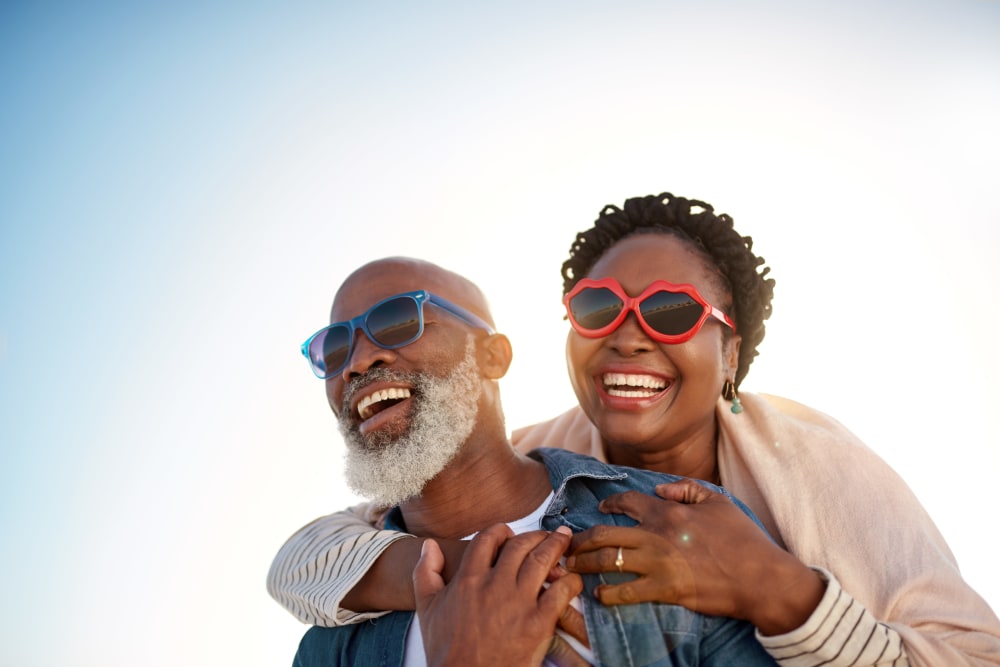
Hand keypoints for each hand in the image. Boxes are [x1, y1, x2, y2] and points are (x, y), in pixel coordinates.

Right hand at [413, 524, 583, 665]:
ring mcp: (519, 603)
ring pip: (543, 561)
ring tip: (564, 540)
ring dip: (556, 546)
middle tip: (546, 534)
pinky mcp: (539, 623)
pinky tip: (572, 580)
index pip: (488, 539)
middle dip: (536, 535)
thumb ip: (425, 573)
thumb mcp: (427, 609)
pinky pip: (561, 592)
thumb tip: (429, 546)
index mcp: (469, 579)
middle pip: (520, 545)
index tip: (509, 533)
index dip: (501, 531)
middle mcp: (495, 585)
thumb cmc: (446, 650)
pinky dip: (570, 581)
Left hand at [565, 479, 823, 633]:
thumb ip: (687, 489)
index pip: (627, 502)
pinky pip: (627, 591)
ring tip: (571, 568)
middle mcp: (656, 535)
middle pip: (605, 534)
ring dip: (585, 564)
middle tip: (567, 545)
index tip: (600, 510)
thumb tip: (661, 489)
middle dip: (581, 539)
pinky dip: (608, 593)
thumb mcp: (718, 501)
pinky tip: (599, 594)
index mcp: (668, 512)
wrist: (760, 577)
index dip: (609, 504)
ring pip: (609, 560)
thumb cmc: (743, 538)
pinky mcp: (665, 590)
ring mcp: (658, 564)